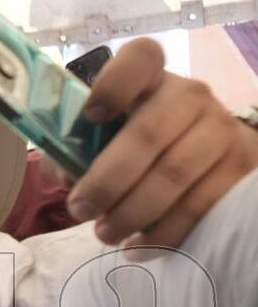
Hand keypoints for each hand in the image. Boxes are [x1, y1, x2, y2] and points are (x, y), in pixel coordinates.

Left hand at [68, 38, 257, 247]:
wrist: (214, 152)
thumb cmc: (142, 143)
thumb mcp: (109, 137)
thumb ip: (77, 150)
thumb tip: (66, 176)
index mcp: (150, 80)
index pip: (140, 59)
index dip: (113, 84)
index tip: (91, 115)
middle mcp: (190, 96)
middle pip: (148, 133)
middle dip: (107, 180)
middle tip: (80, 210)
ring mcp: (220, 129)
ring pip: (174, 174)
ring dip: (132, 212)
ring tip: (105, 234)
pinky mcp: (241, 166)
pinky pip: (201, 204)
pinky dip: (164, 232)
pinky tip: (139, 247)